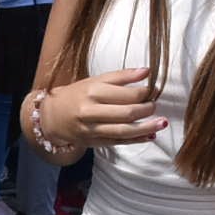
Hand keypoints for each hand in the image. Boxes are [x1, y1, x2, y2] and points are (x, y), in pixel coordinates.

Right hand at [46, 67, 164, 149]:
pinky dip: (137, 139)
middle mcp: (91, 112)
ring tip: (162, 123)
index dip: (144, 92)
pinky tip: (150, 135)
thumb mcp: (95, 81)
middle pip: (126, 113)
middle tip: (155, 105)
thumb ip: (121, 76)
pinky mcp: (95, 142)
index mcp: (92, 92)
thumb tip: (147, 71)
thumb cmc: (77, 95)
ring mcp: (92, 129)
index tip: (153, 90)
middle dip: (146, 109)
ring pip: (124, 131)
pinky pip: (119, 142)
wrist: (53, 116)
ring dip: (147, 128)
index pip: (125, 94)